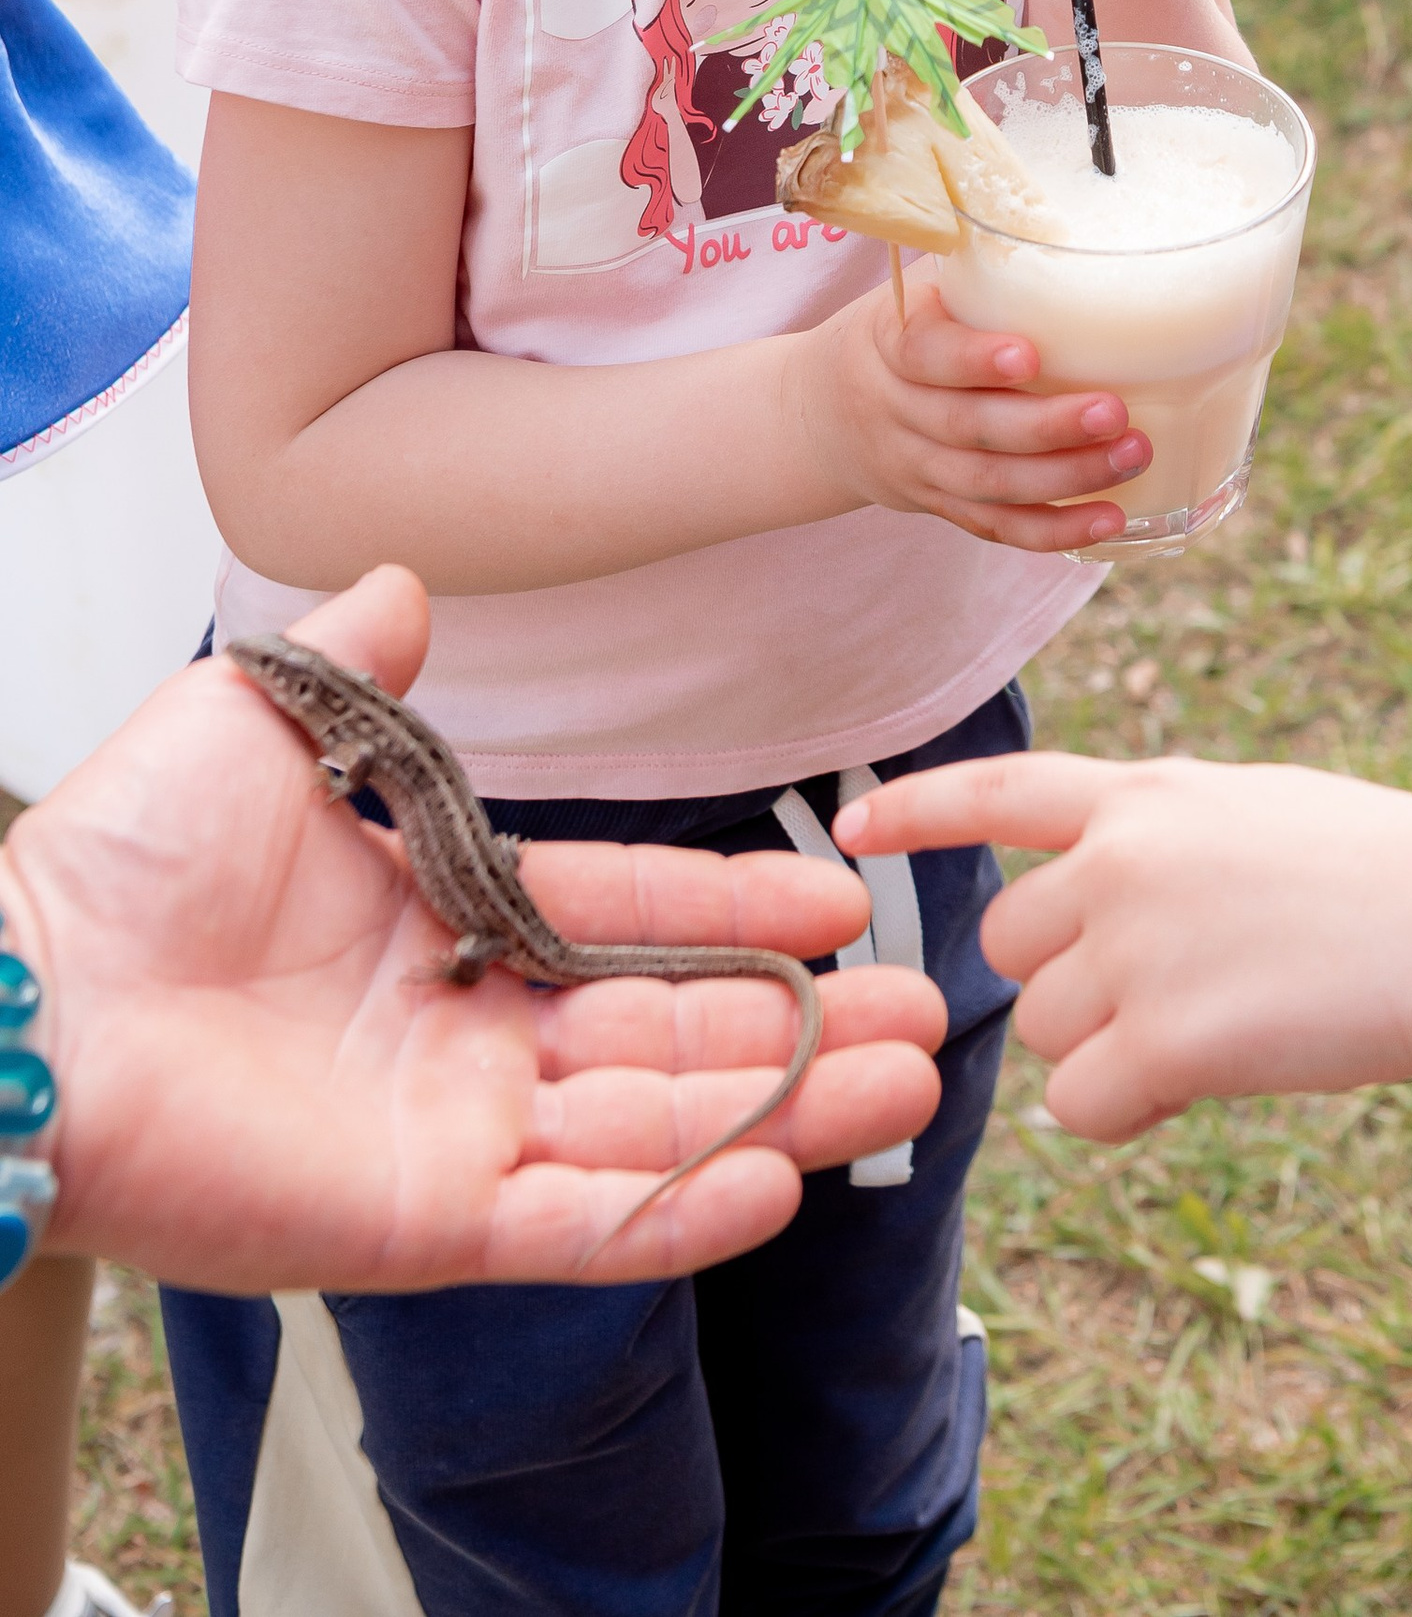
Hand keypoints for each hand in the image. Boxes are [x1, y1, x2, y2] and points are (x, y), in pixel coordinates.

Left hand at [7, 569, 947, 1289]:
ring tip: (907, 1085)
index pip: (628, 918)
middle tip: (925, 1015)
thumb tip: (412, 581)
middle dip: (802, 1029)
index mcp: (442, 922)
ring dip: (784, 1112)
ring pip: (654, 1133)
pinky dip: (678, 1214)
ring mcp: (451, 1137)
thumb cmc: (120, 861)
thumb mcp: (257, 715)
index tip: (846, 895)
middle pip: (671, 1037)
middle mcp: (465, 1036)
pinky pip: (575, 1228)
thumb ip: (357, 657)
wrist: (29, 991)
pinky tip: (777, 1182)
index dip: (737, 909)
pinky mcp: (419, 1223)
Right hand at [807, 268, 1151, 550]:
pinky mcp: (941, 506)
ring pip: (988, 484)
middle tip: (1114, 411)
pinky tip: (1107, 521)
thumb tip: (1077, 221)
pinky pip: (996, 528)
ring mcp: (919, 467)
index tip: (1029, 353)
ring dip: (1065, 477)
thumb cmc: (901, 330)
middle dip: (1046, 426)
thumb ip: (979, 269)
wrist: (823, 411)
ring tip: (1131, 455)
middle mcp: (898, 410)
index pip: (924, 352)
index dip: (973, 358)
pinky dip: (1052, 530)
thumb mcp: (917, 290)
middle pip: (969, 427)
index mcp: (891, 343)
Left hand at [839, 749, 1411, 1134]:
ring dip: (1113, 1051)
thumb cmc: (1383, 869)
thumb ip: (1160, 842)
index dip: (917, 810)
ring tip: (1225, 1023)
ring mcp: (1138, 948)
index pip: (999, 792)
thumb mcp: (1252, 811)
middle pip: (1013, 950)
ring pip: (1048, 1035)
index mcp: (1144, 793)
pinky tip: (1208, 1082)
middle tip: (1174, 994)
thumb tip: (1099, 894)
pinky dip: (1130, 1114)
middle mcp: (1119, 861)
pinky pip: (1085, 1108)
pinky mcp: (1168, 1040)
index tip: (851, 826)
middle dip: (1070, 986)